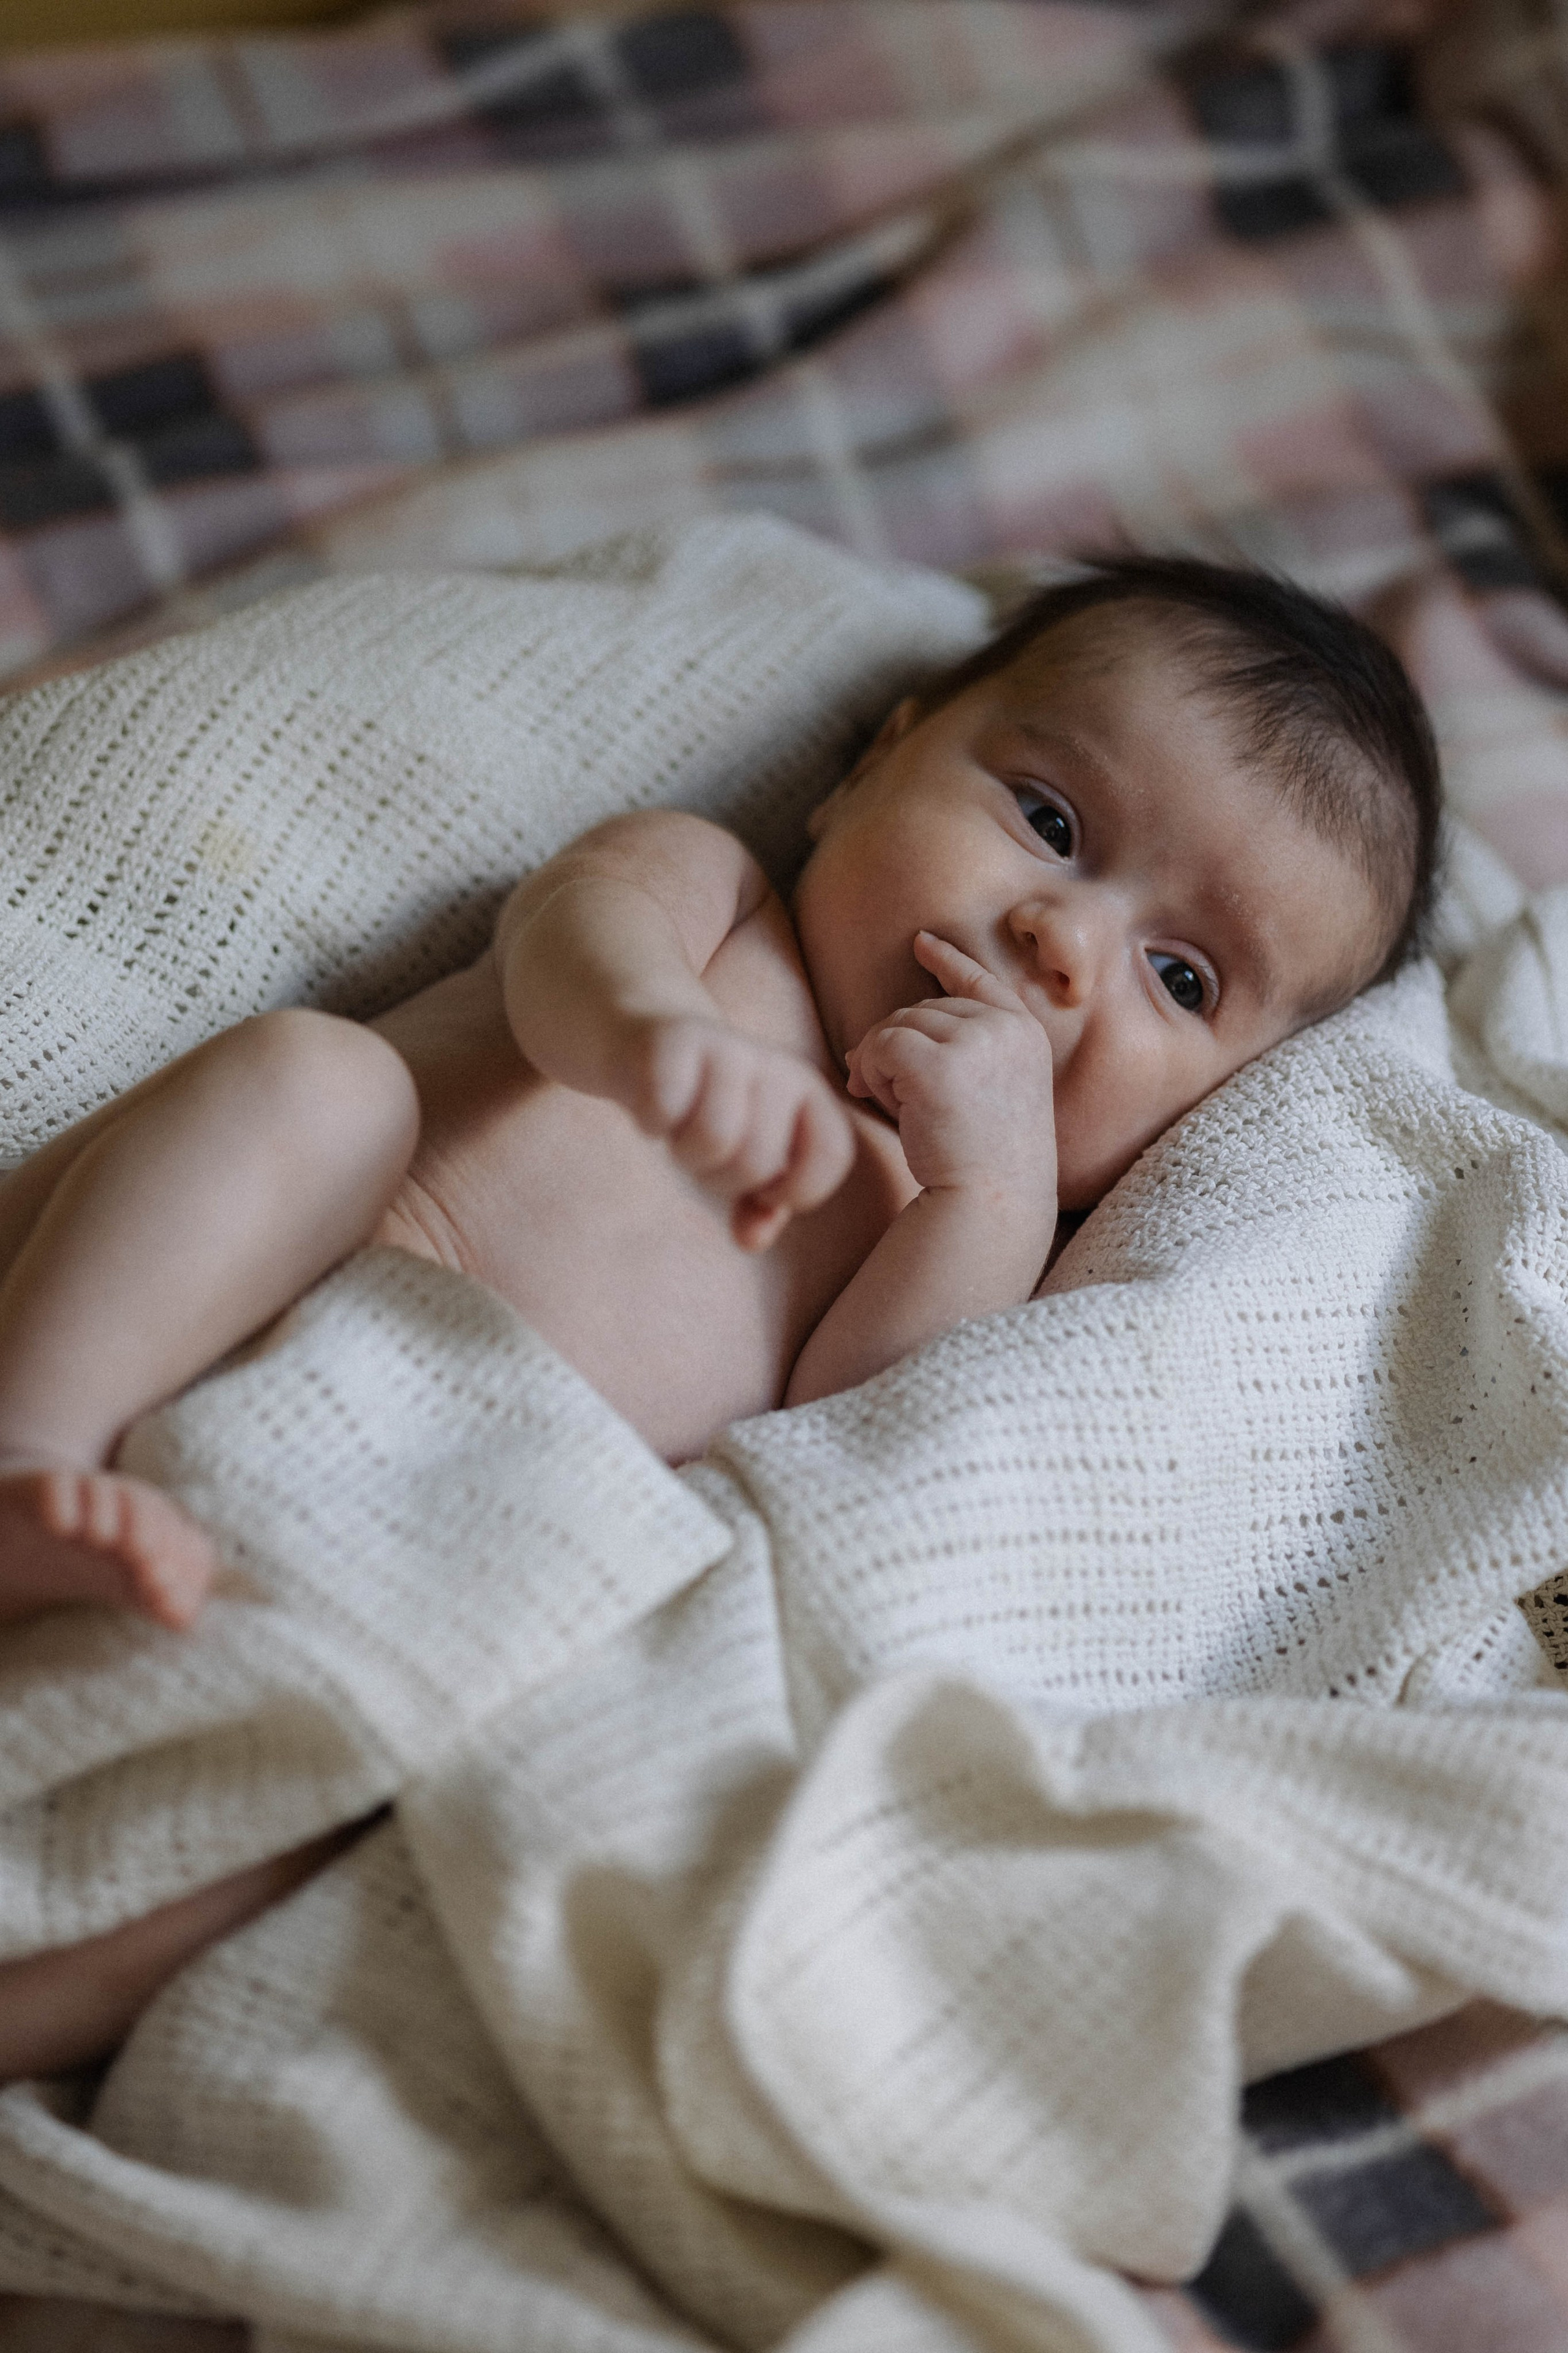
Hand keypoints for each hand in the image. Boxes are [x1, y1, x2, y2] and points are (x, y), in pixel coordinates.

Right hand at [623, 1016, 856, 1249]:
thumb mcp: (745, 1156)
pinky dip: (651, 1124)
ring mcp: (728, 1047)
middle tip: (706, 1157)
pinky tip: (654, 1113)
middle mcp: (777, 1065)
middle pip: (759, 1162)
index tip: (766, 1193)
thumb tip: (752, 1240)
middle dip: (721, 1180)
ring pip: (715, 1138)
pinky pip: (664, 1108)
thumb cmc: (707, 1109)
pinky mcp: (674, 1040)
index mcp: (808, 1093)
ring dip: (685, 1155)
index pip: (832, 1152)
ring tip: (681, 1135)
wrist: (649, 1041)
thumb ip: (763, 1206)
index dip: (800, 1189)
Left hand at [845, 931, 1056, 1203]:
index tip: (921, 942)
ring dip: (880, 1063)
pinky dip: (870, 1073)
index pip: (980, 981)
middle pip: (922, 1008)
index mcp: (1024, 1034)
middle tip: (883, 1091)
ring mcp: (974, 1042)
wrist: (991, 1204)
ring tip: (892, 1104)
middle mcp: (1004, 1029)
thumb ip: (953, 1055)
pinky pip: (881, 1045)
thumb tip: (867, 1042)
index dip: (947, 960)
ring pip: (897, 1024)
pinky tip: (880, 1103)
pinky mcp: (938, 1064)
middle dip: (893, 1045)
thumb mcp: (986, 1095)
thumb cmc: (984, 1162)